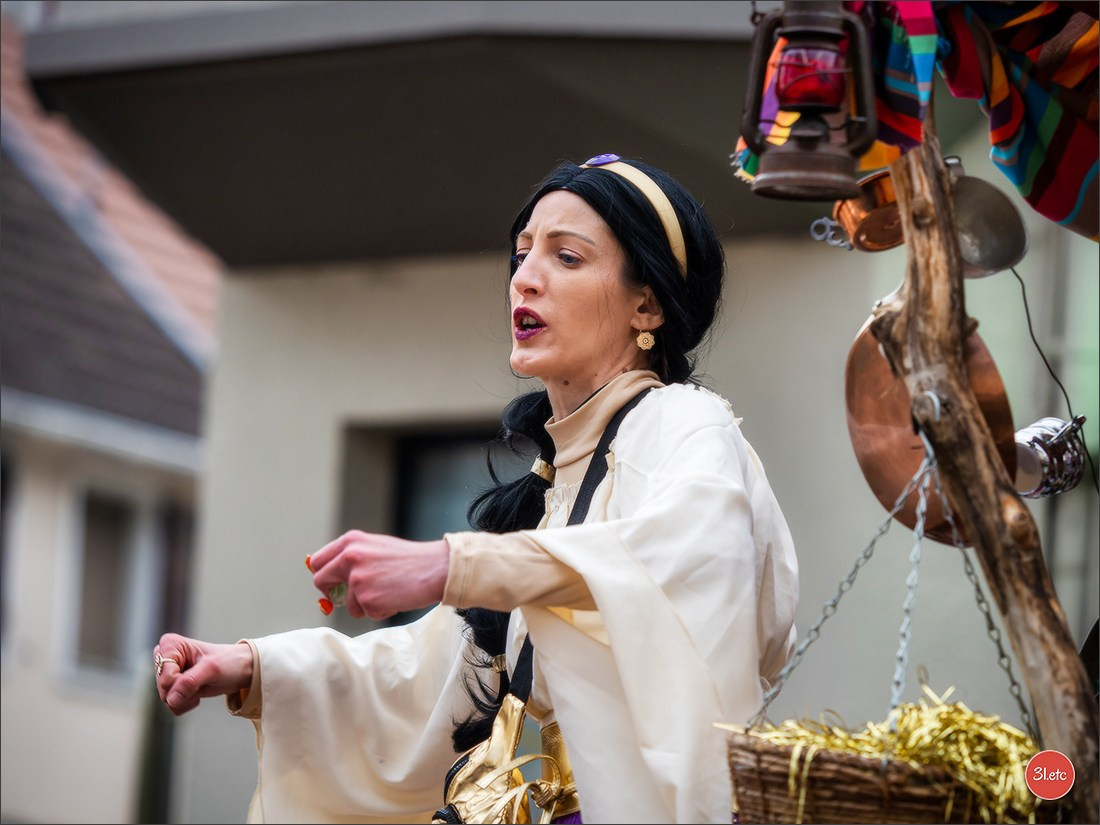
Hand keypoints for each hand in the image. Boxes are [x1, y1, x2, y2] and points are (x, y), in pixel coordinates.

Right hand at [153, 633, 253, 715]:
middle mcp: (165, 658)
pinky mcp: (173, 688)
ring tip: (202, 684)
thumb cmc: (228, 662)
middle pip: (163, 689)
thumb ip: (189, 682)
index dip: (182, 680)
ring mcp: (168, 674)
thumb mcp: (211, 668)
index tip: (199, 671)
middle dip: (185, 690)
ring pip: (167, 699)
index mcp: (170, 645)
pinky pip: (172, 706)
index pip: (165, 675)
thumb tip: (170, 700)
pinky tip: (199, 692)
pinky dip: (187, 703)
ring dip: (188, 698)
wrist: (239, 670)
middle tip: (202, 680)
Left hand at [307, 531, 449, 619]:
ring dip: (366, 605)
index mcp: (351, 542)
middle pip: (321, 582)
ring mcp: (357, 579)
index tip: (333, 584)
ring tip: (389, 592)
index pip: (318, 561)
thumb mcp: (376, 547)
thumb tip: (332, 578)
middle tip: (354, 596)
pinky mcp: (367, 599)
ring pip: (348, 604)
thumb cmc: (411, 559)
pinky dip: (380, 611)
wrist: (436, 568)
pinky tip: (395, 598)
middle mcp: (349, 557)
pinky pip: (366, 614)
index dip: (324, 575)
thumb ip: (353, 558)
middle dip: (334, 593)